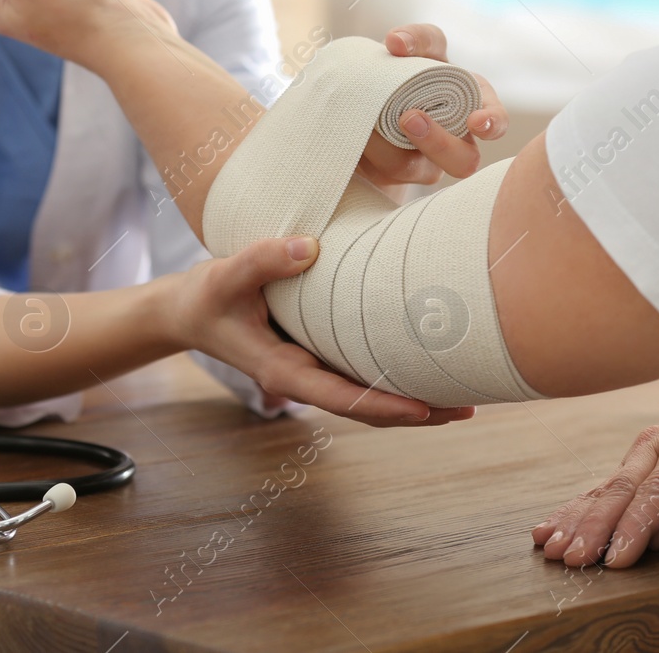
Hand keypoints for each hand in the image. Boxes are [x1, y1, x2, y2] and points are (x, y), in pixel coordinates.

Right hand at [170, 236, 475, 428]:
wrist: (189, 311)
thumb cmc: (206, 296)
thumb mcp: (226, 275)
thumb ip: (263, 259)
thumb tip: (310, 246)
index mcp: (283, 371)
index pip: (342, 397)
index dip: (384, 405)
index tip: (424, 409)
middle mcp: (304, 377)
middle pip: (368, 408)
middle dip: (417, 413)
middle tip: (469, 410)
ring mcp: (313, 370)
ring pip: (369, 396)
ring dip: (415, 401)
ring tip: (466, 400)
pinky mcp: (317, 355)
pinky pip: (361, 373)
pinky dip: (395, 377)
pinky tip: (428, 368)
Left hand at [358, 24, 509, 185]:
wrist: (367, 93)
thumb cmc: (408, 68)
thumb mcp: (419, 47)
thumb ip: (417, 38)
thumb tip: (396, 41)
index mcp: (472, 105)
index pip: (495, 120)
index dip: (492, 123)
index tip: (476, 121)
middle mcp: (457, 140)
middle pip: (464, 161)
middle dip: (439, 143)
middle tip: (409, 117)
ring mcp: (430, 163)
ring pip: (426, 173)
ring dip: (397, 149)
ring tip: (372, 124)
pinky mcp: (399, 173)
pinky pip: (390, 172)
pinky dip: (372, 151)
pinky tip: (359, 131)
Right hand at [532, 420, 658, 567]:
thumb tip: (653, 540)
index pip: (658, 493)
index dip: (634, 529)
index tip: (614, 560)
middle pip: (622, 489)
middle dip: (594, 528)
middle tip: (573, 558)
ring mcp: (646, 447)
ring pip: (604, 489)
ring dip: (575, 521)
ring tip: (551, 547)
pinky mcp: (636, 459)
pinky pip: (603, 487)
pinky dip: (576, 510)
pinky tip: (549, 528)